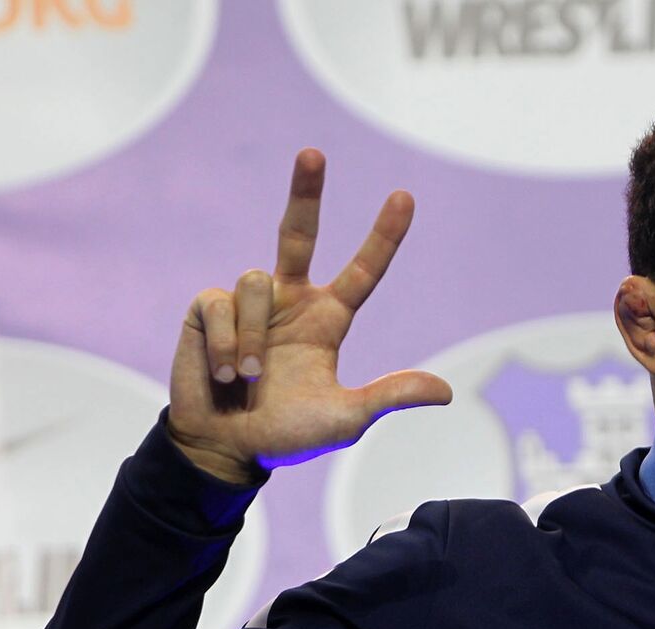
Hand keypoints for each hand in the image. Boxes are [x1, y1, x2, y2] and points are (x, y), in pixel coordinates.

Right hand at [167, 148, 451, 483]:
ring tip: (249, 378)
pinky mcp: (210, 309)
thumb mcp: (345, 418)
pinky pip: (222, 303)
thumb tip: (445, 392)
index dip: (383, 235)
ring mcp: (250, 303)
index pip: (364, 270)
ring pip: (256, 281)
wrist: (227, 449)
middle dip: (304, 191)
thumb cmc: (288, 434)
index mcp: (328, 320)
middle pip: (299, 232)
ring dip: (255, 338)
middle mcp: (291, 301)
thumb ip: (388, 397)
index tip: (405, 197)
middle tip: (312, 152)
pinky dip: (228, 343)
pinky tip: (223, 372)